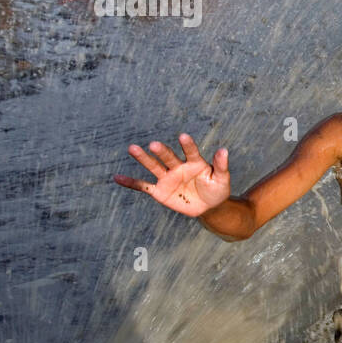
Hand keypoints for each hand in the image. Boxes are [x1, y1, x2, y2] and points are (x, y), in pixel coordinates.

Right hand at [114, 133, 230, 216]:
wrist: (208, 206)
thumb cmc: (217, 189)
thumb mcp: (222, 179)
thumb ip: (220, 165)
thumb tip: (224, 150)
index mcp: (194, 162)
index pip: (191, 151)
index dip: (187, 145)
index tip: (183, 136)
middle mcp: (178, 166)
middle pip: (168, 157)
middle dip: (161, 152)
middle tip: (154, 145)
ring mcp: (167, 178)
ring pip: (154, 166)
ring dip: (144, 158)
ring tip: (133, 148)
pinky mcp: (159, 191)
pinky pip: (143, 186)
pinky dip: (131, 183)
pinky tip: (117, 178)